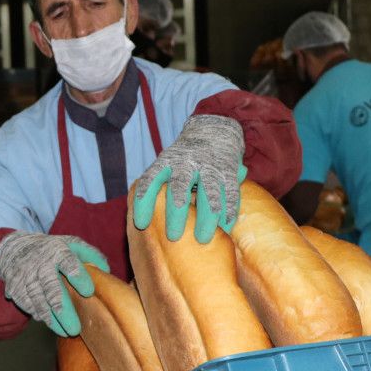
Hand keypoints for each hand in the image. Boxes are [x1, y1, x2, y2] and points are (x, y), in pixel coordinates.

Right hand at [0, 232, 108, 336]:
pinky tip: (50, 322)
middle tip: (75, 329)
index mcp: (58, 251)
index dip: (78, 276)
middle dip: (63, 310)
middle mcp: (40, 263)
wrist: (16, 248)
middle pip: (51, 288)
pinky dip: (39, 315)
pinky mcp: (15, 288)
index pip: (68, 263)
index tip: (88, 291)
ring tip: (66, 332)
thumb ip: (92, 255)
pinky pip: (28, 305)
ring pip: (38, 301)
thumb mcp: (72, 244)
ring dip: (52, 319)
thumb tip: (106, 272)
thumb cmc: (53, 250)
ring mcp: (26, 276)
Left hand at [131, 114, 246, 242]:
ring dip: (206, 218)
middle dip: (176, 213)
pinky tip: (225, 228)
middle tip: (173, 236)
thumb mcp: (165, 164)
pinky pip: (230, 194)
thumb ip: (155, 187)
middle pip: (180, 188)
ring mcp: (209, 167)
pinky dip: (228, 212)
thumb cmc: (182, 159)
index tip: (141, 223)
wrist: (213, 132)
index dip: (144, 201)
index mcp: (166, 162)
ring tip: (203, 239)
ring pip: (209, 193)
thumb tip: (140, 222)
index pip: (150, 180)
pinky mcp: (229, 172)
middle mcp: (187, 163)